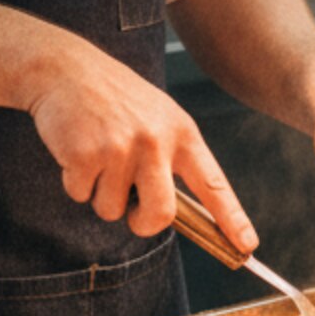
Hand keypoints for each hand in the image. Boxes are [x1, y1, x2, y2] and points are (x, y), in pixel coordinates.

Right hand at [28, 48, 256, 249]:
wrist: (66, 69)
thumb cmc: (115, 100)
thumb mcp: (158, 118)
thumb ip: (171, 159)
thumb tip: (170, 215)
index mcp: (182, 133)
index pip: (214, 184)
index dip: (232, 219)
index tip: (248, 246)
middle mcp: (157, 141)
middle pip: (161, 215)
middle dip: (143, 223)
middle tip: (132, 212)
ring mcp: (121, 148)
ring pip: (112, 210)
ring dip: (100, 193)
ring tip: (98, 154)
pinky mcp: (85, 154)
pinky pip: (81, 195)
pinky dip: (74, 182)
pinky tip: (76, 149)